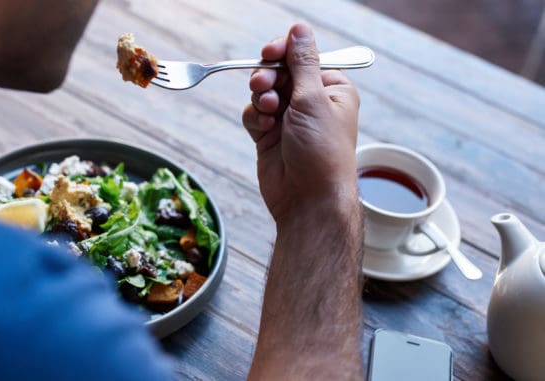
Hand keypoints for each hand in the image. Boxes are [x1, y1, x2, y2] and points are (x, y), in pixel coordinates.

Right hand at [242, 23, 359, 224]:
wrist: (308, 199)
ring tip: (268, 113)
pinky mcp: (270, 137)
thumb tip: (300, 30)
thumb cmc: (321, 152)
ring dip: (260, 99)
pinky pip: (254, 115)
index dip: (283, 52)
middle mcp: (310, 102)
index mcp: (331, 89)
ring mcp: (289, 120)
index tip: (269, 52)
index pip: (302, 57)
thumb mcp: (313, 99)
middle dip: (267, 78)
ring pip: (262, 93)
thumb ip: (302, 62)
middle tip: (263, 86)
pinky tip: (264, 131)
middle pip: (278, 72)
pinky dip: (255, 119)